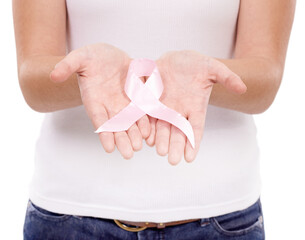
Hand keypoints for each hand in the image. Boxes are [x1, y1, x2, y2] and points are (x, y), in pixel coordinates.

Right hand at [50, 43, 149, 158]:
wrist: (109, 56)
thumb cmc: (92, 57)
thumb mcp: (80, 57)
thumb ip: (68, 65)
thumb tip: (53, 75)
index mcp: (94, 100)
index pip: (99, 120)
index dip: (104, 133)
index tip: (109, 148)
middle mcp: (109, 106)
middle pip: (116, 126)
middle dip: (122, 140)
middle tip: (128, 154)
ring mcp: (124, 103)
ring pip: (130, 122)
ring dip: (135, 135)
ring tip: (139, 146)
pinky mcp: (136, 97)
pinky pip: (142, 111)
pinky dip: (145, 121)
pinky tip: (149, 132)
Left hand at [146, 50, 246, 164]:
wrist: (176, 59)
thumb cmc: (196, 64)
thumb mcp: (213, 68)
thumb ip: (227, 77)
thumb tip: (243, 88)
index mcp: (195, 108)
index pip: (195, 128)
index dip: (193, 143)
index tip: (189, 158)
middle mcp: (179, 112)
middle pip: (177, 132)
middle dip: (174, 146)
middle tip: (172, 160)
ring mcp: (164, 107)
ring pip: (161, 127)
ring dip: (160, 139)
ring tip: (160, 150)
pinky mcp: (150, 100)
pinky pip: (148, 115)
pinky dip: (147, 126)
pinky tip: (146, 137)